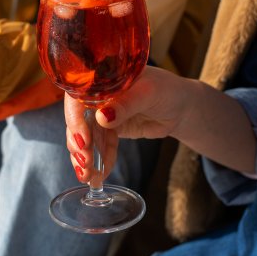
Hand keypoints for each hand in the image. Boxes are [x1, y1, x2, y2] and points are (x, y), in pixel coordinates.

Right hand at [64, 66, 189, 184]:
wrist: (180, 108)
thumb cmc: (166, 91)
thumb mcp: (148, 93)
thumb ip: (126, 104)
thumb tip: (102, 117)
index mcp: (101, 80)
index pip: (77, 97)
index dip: (75, 118)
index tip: (83, 140)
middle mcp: (97, 96)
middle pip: (78, 121)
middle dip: (78, 144)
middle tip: (85, 162)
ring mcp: (102, 114)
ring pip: (85, 137)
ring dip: (83, 157)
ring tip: (87, 175)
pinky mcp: (110, 130)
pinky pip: (99, 147)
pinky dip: (98, 162)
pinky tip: (98, 175)